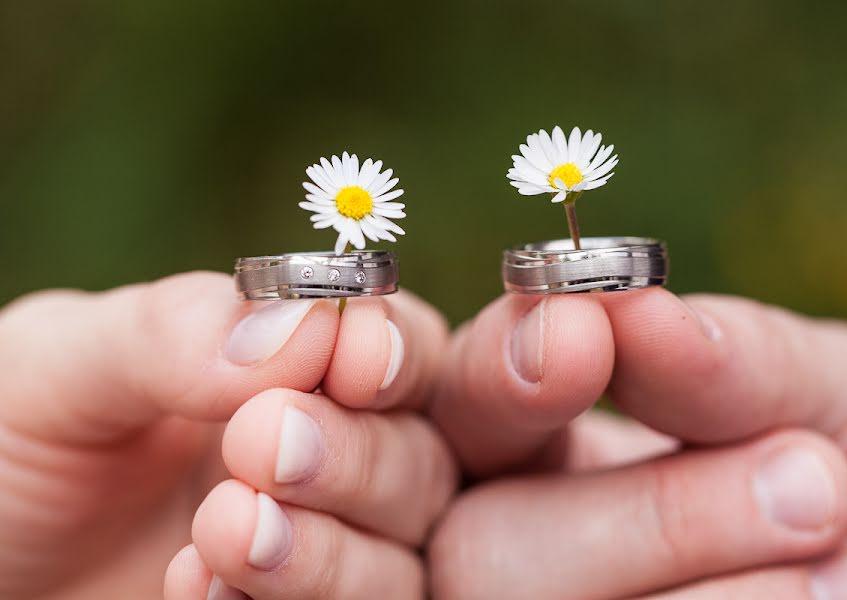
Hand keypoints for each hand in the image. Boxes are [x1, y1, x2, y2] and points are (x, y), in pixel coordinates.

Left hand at [0, 272, 455, 599]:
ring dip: (331, 551)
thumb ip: (173, 332)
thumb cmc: (5, 451)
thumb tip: (303, 327)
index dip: (397, 351)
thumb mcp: (59, 368)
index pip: (395, 348)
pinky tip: (193, 588)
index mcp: (283, 373)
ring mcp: (309, 556)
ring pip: (399, 562)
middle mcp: (317, 462)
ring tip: (224, 529)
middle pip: (416, 459)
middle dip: (355, 454)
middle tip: (261, 445)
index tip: (356, 363)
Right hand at [427, 289, 846, 598]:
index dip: (495, 377)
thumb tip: (627, 307)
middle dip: (643, 516)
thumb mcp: (826, 392)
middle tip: (804, 477)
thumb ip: (729, 355)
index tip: (581, 337)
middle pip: (475, 543)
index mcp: (556, 448)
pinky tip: (840, 598)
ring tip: (841, 544)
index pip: (467, 409)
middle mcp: (532, 548)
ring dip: (704, 575)